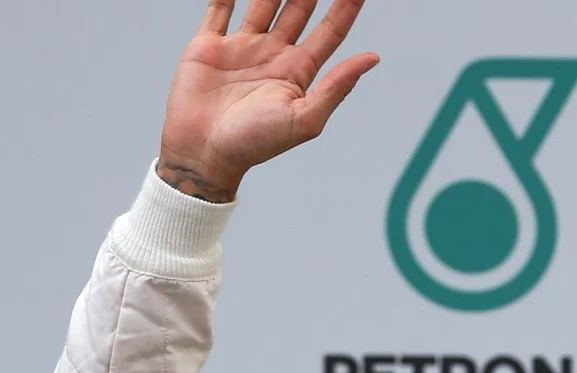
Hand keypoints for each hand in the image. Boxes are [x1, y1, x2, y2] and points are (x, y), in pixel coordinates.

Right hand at [156, 0, 380, 201]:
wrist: (203, 153)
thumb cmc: (255, 145)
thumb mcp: (305, 119)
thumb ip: (338, 86)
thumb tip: (372, 58)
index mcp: (298, 72)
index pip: (330, 31)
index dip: (345, 7)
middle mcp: (273, 55)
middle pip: (299, 8)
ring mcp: (242, 47)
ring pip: (263, 1)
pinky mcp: (209, 45)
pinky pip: (219, 8)